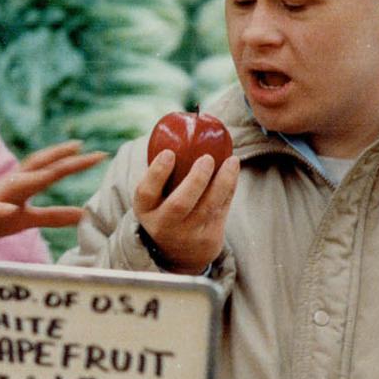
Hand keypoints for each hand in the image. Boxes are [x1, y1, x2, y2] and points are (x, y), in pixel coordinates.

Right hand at [0, 141, 105, 261]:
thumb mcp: (26, 220)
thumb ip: (53, 216)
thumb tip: (82, 213)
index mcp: (20, 185)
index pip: (49, 168)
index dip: (71, 160)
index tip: (97, 154)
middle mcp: (8, 186)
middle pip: (36, 167)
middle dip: (59, 158)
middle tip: (83, 149)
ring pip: (13, 184)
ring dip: (32, 178)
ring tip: (53, 173)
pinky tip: (8, 210)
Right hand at [134, 149, 239, 273]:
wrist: (178, 251)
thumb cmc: (165, 208)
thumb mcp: (154, 197)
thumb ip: (163, 173)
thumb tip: (182, 127)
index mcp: (145, 209)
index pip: (146, 192)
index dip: (157, 173)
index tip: (169, 153)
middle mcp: (164, 224)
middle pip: (180, 204)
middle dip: (195, 180)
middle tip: (207, 158)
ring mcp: (187, 234)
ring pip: (208, 207)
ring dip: (222, 182)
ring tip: (231, 161)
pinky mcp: (209, 238)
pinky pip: (222, 209)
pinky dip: (229, 187)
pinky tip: (232, 169)